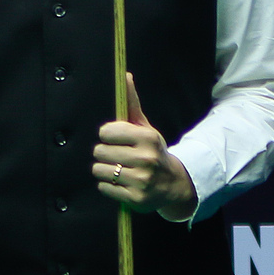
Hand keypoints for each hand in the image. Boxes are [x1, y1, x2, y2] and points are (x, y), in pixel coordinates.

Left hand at [92, 73, 197, 216]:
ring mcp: (141, 180)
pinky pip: (104, 188)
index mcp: (147, 138)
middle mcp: (145, 159)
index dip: (107, 135)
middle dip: (104, 153)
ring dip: (104, 170)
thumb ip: (131, 103)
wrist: (174, 184)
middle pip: (99, 152)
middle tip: (116, 156)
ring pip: (99, 170)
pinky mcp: (135, 198)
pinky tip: (121, 182)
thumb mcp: (146, 128)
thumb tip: (125, 76)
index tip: (115, 139)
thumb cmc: (153, 152)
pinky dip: (108, 186)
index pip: (106, 132)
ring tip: (118, 169)